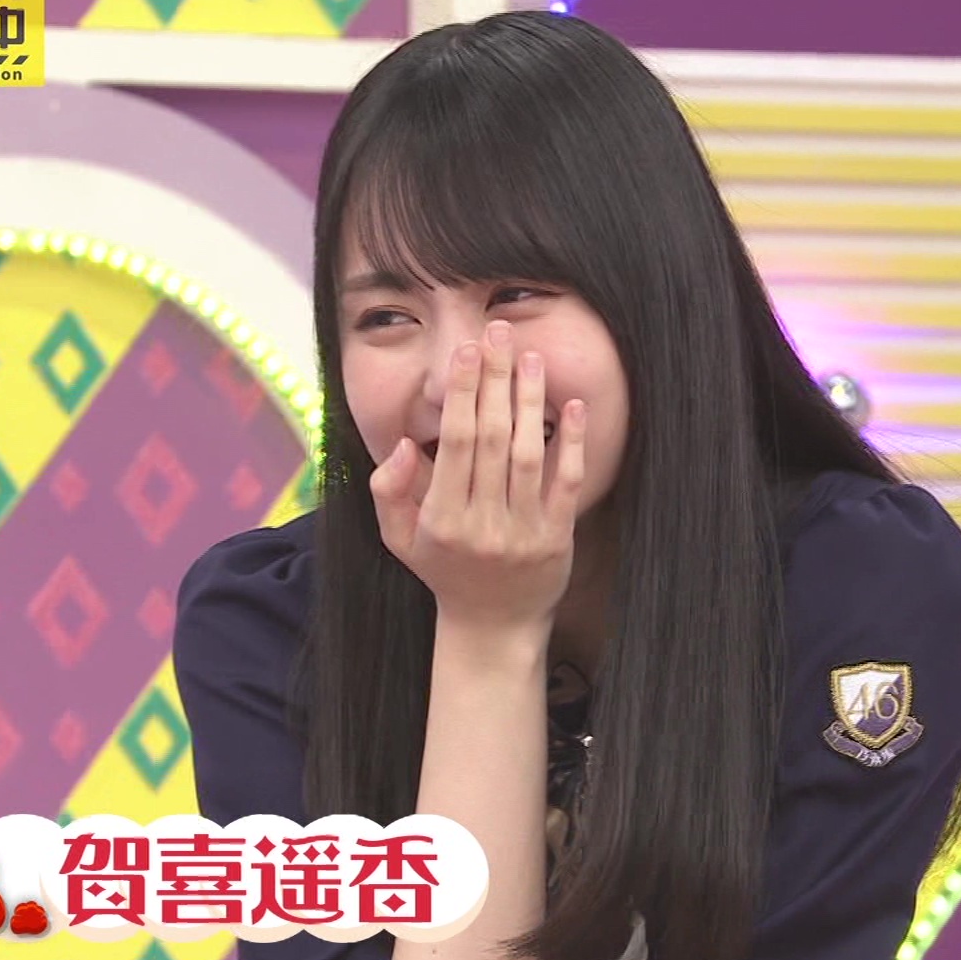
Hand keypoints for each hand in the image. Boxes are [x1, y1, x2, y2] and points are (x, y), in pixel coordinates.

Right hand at [370, 321, 586, 634]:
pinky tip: (571, 405)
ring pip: (528, 454)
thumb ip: (389, 491)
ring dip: (530, 401)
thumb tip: (405, 443)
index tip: (468, 351)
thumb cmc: (444, 570)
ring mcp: (523, 531)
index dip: (463, 393)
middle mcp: (482, 524)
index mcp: (442, 519)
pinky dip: (571, 443)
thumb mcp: (399, 538)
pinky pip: (566, 482)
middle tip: (499, 334)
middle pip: (491, 439)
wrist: (493, 625)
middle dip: (495, 381)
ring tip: (531, 356)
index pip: (455, 443)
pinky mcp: (557, 538)